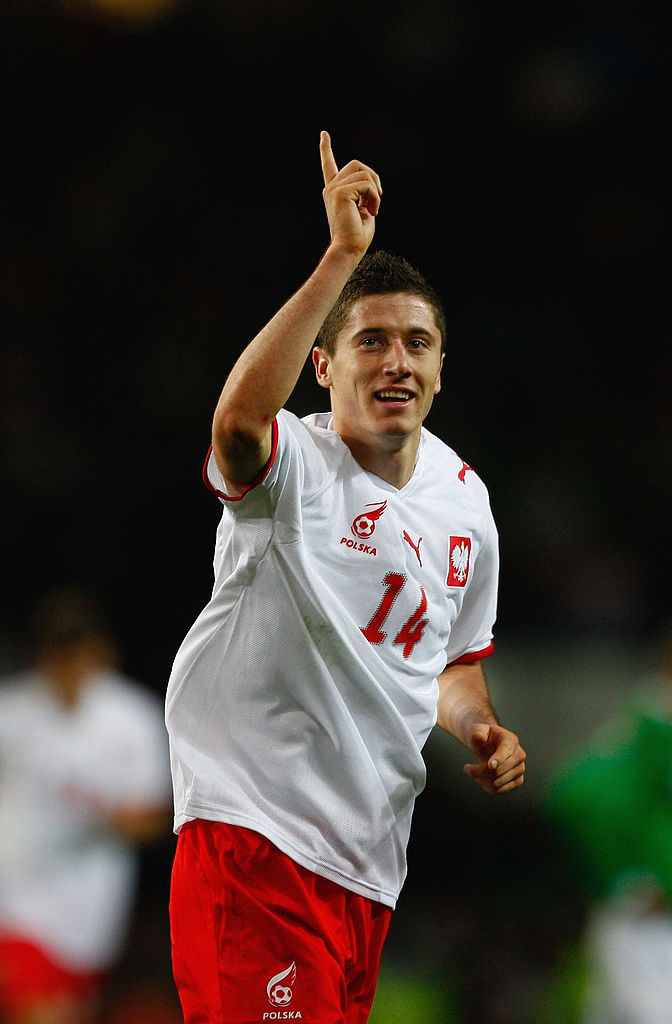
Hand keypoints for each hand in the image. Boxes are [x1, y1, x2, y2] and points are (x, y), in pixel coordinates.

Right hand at [320, 130, 382, 256]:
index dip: (326, 149)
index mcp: (335, 192)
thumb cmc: (357, 237)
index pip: (329, 166)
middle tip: (378, 198)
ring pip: (364, 173)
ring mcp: (334, 189)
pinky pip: (367, 183)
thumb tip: (372, 185)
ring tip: (374, 208)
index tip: (323, 134)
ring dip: (375, 191)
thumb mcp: (364, 210)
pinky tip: (372, 211)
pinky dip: (375, 197)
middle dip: (373, 178)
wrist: (348, 250)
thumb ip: (364, 194)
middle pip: (357, 164)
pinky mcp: (341, 192)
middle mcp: (331, 188)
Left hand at [463, 724, 525, 795]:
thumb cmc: (483, 736)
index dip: (499, 759)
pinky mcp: (518, 780)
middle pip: (499, 770)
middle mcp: (520, 755)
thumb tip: (478, 737)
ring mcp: (520, 769)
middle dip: (479, 771)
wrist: (490, 745)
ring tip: (473, 772)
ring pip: (498, 782)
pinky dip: (487, 788)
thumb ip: (477, 733)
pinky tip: (481, 780)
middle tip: (467, 768)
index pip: (506, 751)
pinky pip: (501, 790)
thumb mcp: (477, 731)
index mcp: (511, 740)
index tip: (490, 765)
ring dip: (481, 780)